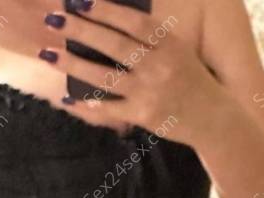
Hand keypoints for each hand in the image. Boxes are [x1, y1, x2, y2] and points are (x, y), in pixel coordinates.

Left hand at [41, 0, 220, 144]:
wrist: (214, 118)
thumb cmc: (192, 80)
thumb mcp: (178, 51)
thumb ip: (151, 38)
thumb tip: (112, 23)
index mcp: (169, 44)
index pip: (133, 22)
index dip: (106, 10)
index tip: (80, 0)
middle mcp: (159, 65)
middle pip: (114, 45)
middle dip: (81, 30)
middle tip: (54, 19)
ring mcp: (150, 91)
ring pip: (105, 76)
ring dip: (74, 65)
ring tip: (49, 54)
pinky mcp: (144, 115)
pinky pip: (111, 108)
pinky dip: (89, 103)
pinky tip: (69, 97)